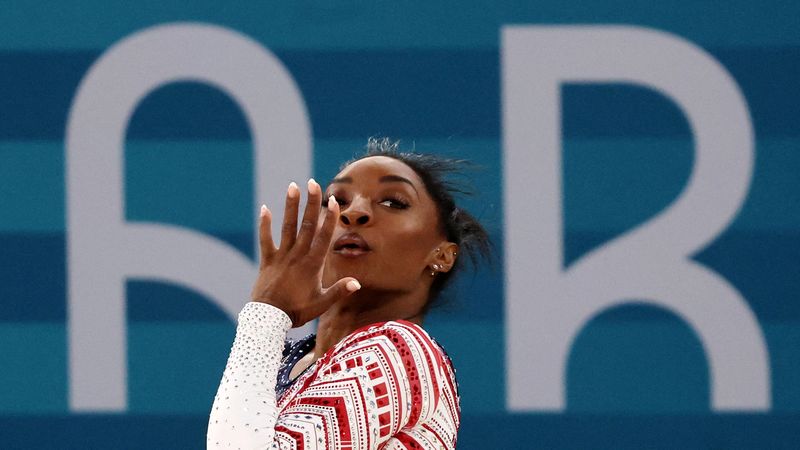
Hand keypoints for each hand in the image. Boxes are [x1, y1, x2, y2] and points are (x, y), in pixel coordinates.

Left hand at [251, 179, 360, 326]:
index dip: (329, 218)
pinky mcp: (267, 260)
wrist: (269, 319)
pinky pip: (265, 239)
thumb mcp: (321, 304)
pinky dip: (265, 224)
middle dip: (311, 203)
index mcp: (312, 265)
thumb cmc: (297, 312)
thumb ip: (338, 291)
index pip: (323, 237)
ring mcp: (281, 256)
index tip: (334, 201)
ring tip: (293, 186)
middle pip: (306, 225)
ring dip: (290, 206)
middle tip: (313, 183)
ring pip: (287, 227)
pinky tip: (265, 208)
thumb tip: (357, 283)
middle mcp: (297, 256)